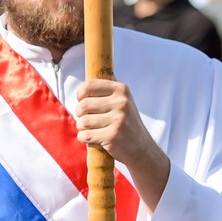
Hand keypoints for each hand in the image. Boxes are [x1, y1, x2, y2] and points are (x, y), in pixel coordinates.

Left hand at [75, 79, 170, 207]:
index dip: (80, 94)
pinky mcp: (112, 136)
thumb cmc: (125, 122)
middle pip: (83, 105)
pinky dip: (84, 138)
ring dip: (82, 127)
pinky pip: (84, 135)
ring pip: (82, 122)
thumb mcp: (122, 100)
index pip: (89, 85)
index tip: (82, 100)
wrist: (141, 148)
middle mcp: (121, 103)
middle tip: (87, 118)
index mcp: (122, 90)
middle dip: (80, 114)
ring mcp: (118, 120)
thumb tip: (91, 72)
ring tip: (91, 129)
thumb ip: (107, 88)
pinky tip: (93, 138)